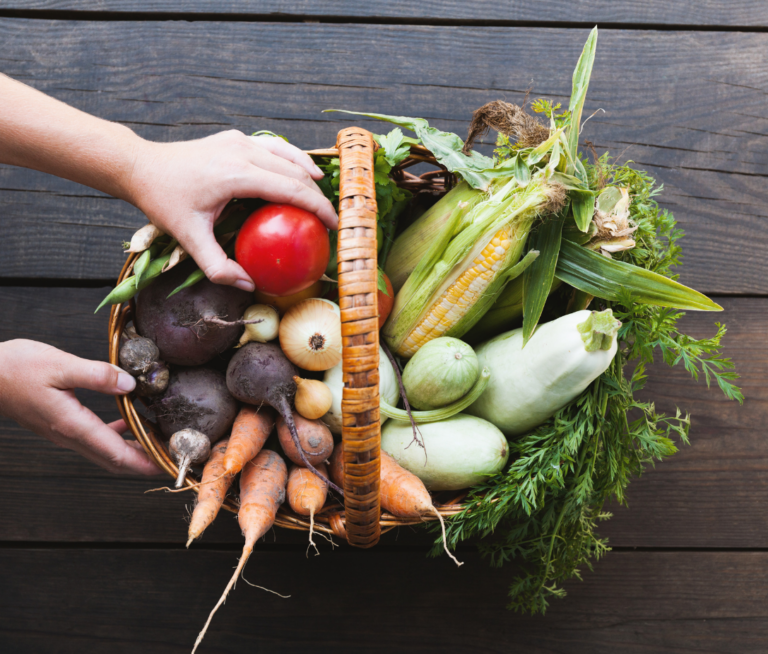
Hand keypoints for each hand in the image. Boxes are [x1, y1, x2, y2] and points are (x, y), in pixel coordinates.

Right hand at [0, 339, 162, 475]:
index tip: (170, 465)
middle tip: (174, 457)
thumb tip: (130, 384)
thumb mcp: (60, 365)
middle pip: (115, 460)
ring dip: (134, 450)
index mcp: (73, 425)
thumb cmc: (15, 369)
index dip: (147, 461)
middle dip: (146, 462)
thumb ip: (98, 375)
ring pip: (106, 451)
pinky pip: (96, 438)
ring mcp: (64, 433)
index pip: (117, 454)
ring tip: (160, 441)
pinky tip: (130, 420)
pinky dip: (118, 436)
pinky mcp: (61, 425)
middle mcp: (70, 436)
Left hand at [127, 131, 337, 289]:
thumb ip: (218, 266)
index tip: (333, 226)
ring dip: (309, 178)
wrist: (141, 167)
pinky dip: (294, 160)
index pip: (291, 189)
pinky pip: (275, 148)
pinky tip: (305, 172)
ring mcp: (240, 141)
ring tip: (322, 199)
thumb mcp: (188, 238)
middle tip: (329, 221)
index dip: (318, 207)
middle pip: (296, 173)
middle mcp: (243, 152)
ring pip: (289, 156)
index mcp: (237, 174)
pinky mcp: (236, 138)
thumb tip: (248, 284)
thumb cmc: (164, 201)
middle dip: (318, 196)